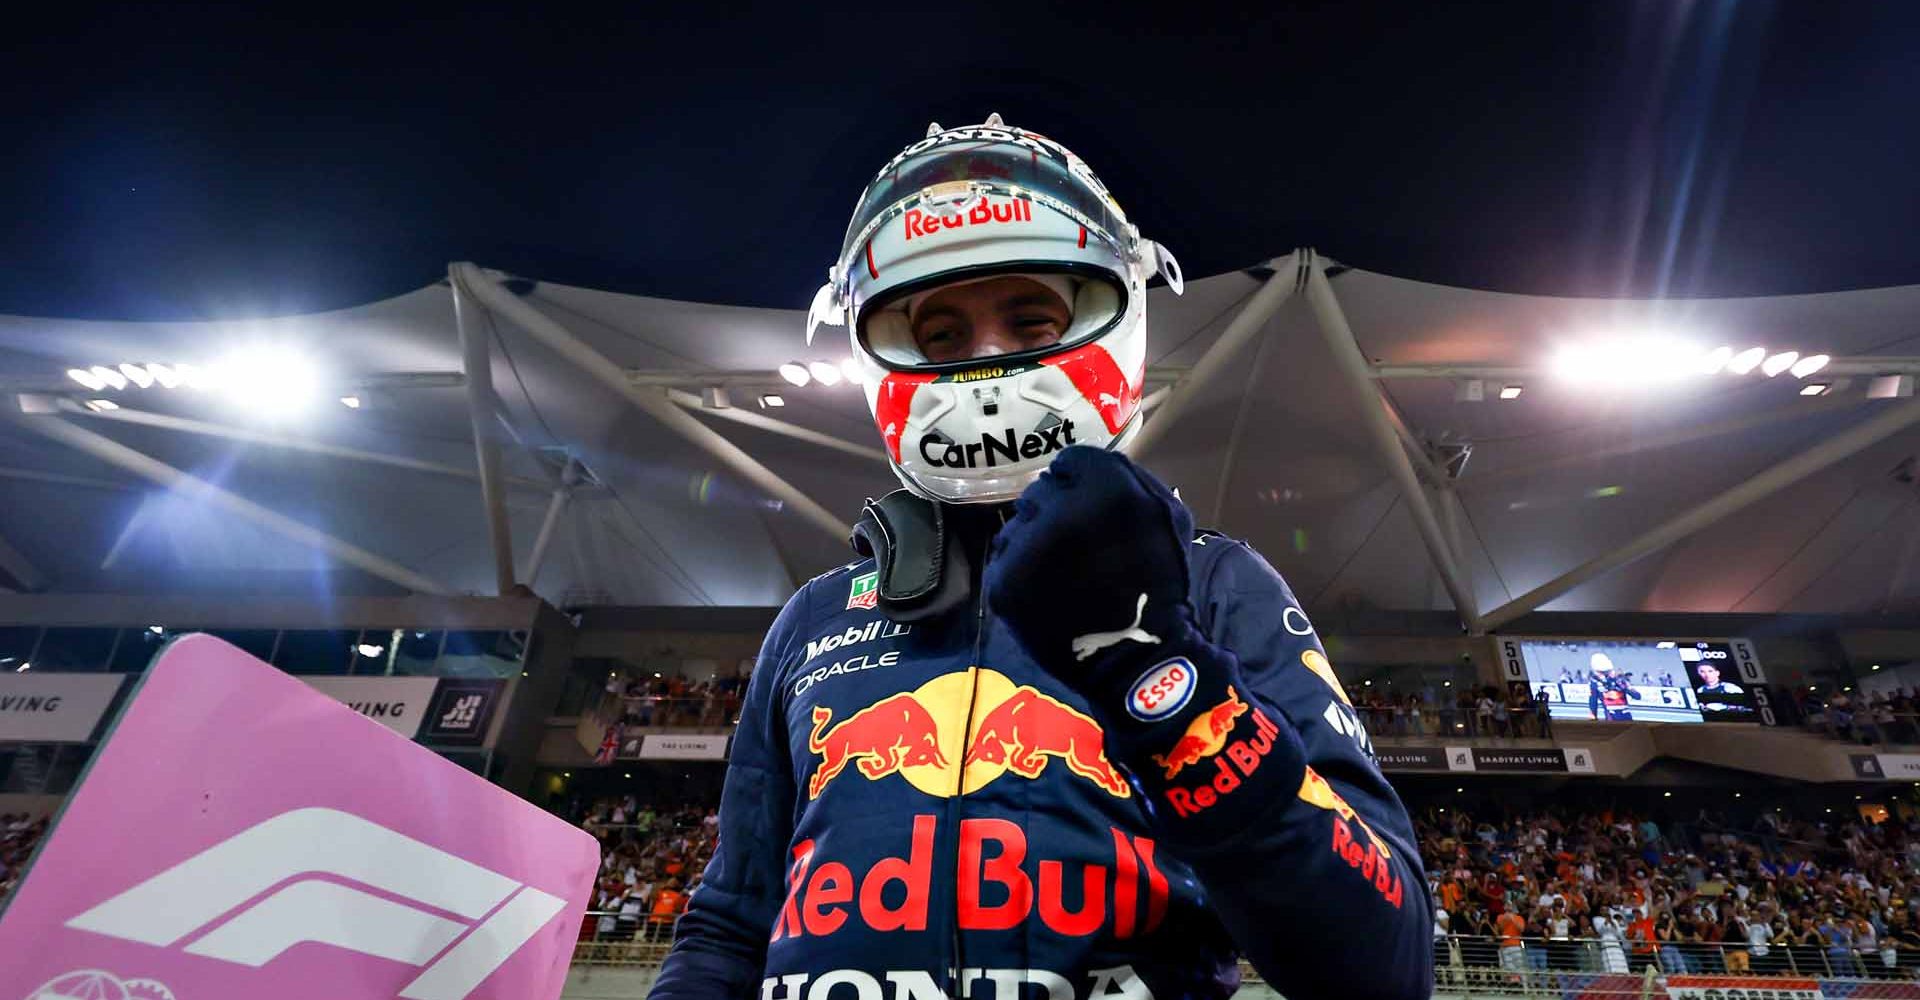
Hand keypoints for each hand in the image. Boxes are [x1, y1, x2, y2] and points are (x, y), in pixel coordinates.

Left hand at [984, 445, 1201, 678]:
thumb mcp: (1167, 516)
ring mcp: (1027, 547)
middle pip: (1042, 490)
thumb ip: (1129, 479)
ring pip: (1019, 523)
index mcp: (1108, 488)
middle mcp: (1061, 510)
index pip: (1072, 460)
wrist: (1136, 656)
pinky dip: (1019, 568)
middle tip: (1076, 544)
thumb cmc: (1158, 585)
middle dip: (1057, 510)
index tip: (1090, 506)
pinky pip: (1004, 557)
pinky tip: (1045, 588)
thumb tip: (1085, 468)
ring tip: (1060, 570)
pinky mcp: (1004, 581)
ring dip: (1035, 538)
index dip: (1082, 481)